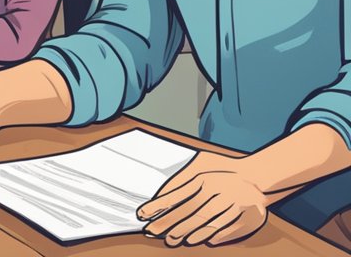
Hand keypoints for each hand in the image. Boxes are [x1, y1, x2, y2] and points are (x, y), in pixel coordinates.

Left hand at [138, 151, 272, 246]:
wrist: (260, 174)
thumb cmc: (226, 170)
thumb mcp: (203, 164)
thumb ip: (184, 178)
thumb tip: (163, 193)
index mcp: (206, 178)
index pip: (178, 194)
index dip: (158, 206)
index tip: (142, 214)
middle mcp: (220, 191)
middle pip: (190, 212)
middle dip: (170, 224)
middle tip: (153, 232)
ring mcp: (235, 204)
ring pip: (208, 222)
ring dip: (189, 232)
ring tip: (173, 239)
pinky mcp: (249, 216)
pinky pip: (228, 229)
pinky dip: (213, 235)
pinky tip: (198, 240)